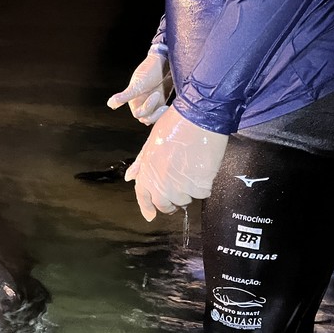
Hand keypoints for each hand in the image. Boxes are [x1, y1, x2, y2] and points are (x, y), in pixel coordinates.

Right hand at [107, 46, 172, 124]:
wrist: (164, 61)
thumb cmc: (149, 70)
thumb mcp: (137, 85)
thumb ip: (124, 96)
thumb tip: (109, 104)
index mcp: (134, 101)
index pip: (138, 114)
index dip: (147, 107)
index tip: (156, 93)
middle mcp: (142, 103)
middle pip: (146, 119)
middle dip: (154, 114)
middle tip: (164, 106)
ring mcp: (152, 103)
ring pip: (154, 117)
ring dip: (160, 115)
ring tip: (167, 107)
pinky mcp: (161, 101)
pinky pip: (162, 112)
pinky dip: (165, 112)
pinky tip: (170, 105)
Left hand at [124, 106, 228, 220]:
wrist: (198, 117)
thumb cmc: (174, 125)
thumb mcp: (150, 143)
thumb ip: (141, 164)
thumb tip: (129, 178)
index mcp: (147, 172)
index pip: (143, 197)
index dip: (147, 207)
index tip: (151, 215)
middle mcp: (161, 184)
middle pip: (164, 205)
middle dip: (171, 201)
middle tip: (178, 190)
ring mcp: (180, 187)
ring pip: (184, 200)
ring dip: (188, 191)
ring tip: (191, 171)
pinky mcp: (199, 186)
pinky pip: (201, 194)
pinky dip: (203, 185)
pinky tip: (202, 169)